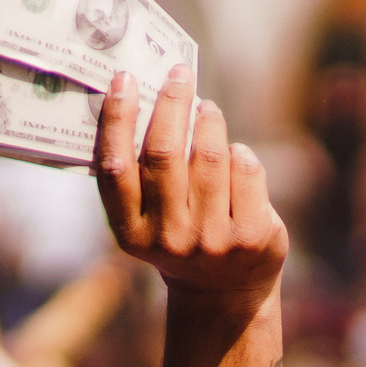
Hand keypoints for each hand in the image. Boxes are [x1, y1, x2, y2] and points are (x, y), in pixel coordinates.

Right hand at [95, 71, 287, 305]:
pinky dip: (239, 153)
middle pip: (164, 153)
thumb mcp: (150, 217)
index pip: (115, 167)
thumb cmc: (182, 234)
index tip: (124, 79)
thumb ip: (143, 173)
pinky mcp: (249, 237)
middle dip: (172, 103)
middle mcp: (167, 239)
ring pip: (209, 156)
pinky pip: (245, 170)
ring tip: (208, 111)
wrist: (225, 291)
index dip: (117, 119)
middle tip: (179, 75)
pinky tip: (234, 155)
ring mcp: (210, 240)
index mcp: (130, 232)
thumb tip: (149, 97)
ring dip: (210, 121)